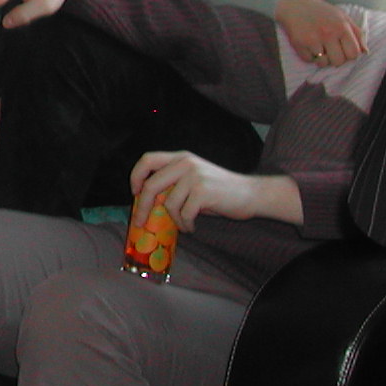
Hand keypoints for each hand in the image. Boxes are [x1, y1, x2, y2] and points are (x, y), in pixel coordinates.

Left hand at [129, 150, 301, 230]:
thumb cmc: (221, 190)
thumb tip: (146, 202)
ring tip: (185, 225)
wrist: (251, 193)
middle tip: (140, 221)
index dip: (136, 176)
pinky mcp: (203, 192)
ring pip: (169, 203)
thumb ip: (173, 183)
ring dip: (174, 220)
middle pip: (151, 184)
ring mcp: (195, 176)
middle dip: (141, 206)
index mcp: (181, 157)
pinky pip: (184, 214)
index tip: (134, 192)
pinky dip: (186, 225)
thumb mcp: (194, 178)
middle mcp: (186, 163)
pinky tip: (192, 227)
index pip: (148, 159)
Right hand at [275, 0, 365, 66]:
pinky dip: (310, 56)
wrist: (294, 4)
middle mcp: (328, 33)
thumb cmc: (321, 11)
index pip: (354, 54)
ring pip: (323, 63)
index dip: (350, 55)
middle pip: (339, 62)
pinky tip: (309, 46)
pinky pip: (309, 60)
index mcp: (341, 26)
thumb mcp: (342, 17)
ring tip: (320, 48)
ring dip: (322, 59)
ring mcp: (312, 39)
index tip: (344, 50)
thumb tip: (365, 52)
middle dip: (336, 58)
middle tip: (331, 50)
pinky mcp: (299, 44)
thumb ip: (357, 33)